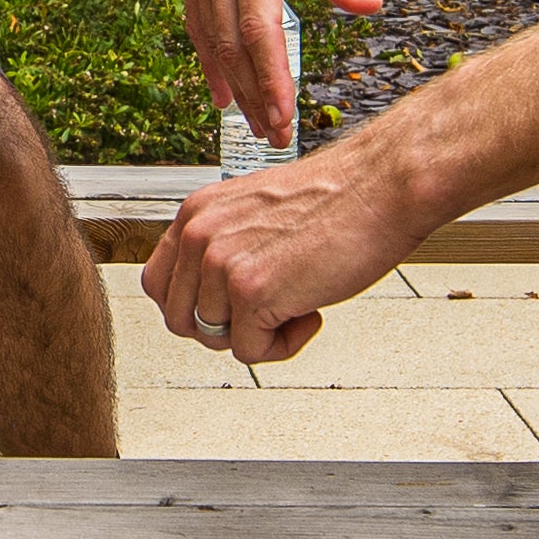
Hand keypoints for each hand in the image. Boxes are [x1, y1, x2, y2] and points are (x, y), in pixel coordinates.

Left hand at [142, 138, 429, 367]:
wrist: (381, 186)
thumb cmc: (335, 203)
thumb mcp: (254, 216)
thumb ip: (223, 249)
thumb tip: (209, 306)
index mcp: (196, 213)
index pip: (158, 283)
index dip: (195, 306)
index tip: (233, 306)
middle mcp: (198, 235)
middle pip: (180, 320)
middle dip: (224, 327)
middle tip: (271, 308)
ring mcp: (220, 263)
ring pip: (214, 339)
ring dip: (259, 333)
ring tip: (299, 298)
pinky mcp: (250, 291)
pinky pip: (250, 352)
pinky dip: (284, 344)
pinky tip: (312, 308)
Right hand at [173, 0, 377, 142]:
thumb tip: (367, 7)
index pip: (259, 29)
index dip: (271, 79)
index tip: (285, 116)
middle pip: (230, 42)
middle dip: (253, 94)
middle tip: (276, 135)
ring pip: (208, 35)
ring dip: (230, 83)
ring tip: (254, 121)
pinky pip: (196, 17)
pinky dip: (208, 55)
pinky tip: (222, 86)